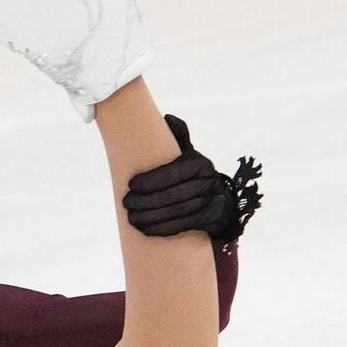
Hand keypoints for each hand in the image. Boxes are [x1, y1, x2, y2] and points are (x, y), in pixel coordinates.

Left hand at [122, 114, 252, 239]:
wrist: (219, 200)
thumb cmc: (194, 175)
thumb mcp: (189, 155)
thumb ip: (179, 137)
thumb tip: (167, 118)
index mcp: (199, 163)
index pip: (172, 172)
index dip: (150, 180)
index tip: (130, 185)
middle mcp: (209, 181)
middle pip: (173, 194)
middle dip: (146, 201)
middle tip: (126, 203)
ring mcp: (211, 201)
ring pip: (177, 212)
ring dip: (151, 217)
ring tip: (131, 218)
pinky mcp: (210, 219)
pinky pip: (183, 226)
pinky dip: (162, 229)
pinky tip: (144, 229)